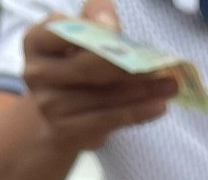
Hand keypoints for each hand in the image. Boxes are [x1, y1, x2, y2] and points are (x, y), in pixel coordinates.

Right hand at [23, 0, 177, 150]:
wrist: (59, 116)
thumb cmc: (76, 66)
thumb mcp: (80, 38)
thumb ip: (94, 20)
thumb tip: (108, 23)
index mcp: (37, 41)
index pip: (62, 30)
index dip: (89, 30)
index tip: (116, 30)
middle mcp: (37, 73)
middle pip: (88, 67)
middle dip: (129, 65)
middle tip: (164, 65)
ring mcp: (50, 105)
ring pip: (103, 97)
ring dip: (143, 92)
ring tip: (171, 86)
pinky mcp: (66, 131)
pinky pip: (108, 120)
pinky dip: (136, 113)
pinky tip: (159, 106)